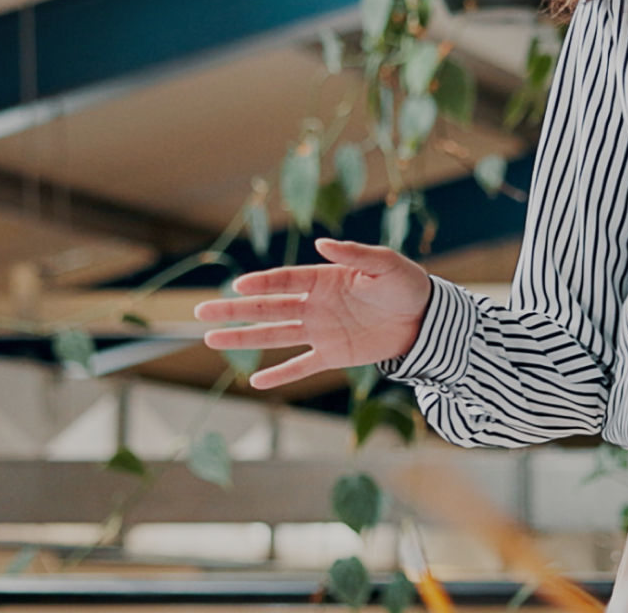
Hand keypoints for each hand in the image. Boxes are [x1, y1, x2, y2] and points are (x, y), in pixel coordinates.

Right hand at [191, 238, 432, 389]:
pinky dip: (280, 375)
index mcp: (324, 279)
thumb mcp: (387, 265)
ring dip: (244, 338)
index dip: (261, 283)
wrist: (426, 320)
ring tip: (210, 340)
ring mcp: (320, 331)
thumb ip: (356, 254)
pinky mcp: (333, 355)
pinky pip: (302, 366)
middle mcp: (315, 305)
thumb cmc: (407, 285)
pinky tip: (255, 383)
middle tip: (200, 312)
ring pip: (274, 335)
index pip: (284, 281)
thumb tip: (323, 243)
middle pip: (267, 307)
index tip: (237, 286)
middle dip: (233, 310)